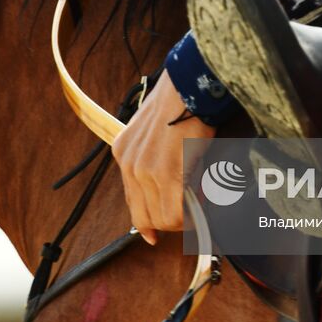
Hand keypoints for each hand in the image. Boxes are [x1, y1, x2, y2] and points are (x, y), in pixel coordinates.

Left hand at [112, 70, 215, 244]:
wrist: (188, 87)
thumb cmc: (178, 104)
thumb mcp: (154, 132)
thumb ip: (155, 162)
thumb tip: (176, 191)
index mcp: (122, 152)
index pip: (131, 201)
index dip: (146, 222)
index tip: (153, 234)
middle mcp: (128, 164)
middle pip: (144, 216)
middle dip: (170, 221)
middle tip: (191, 211)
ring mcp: (145, 171)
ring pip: (161, 218)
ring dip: (182, 218)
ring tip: (199, 202)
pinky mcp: (166, 175)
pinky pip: (175, 213)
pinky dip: (189, 216)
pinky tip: (199, 202)